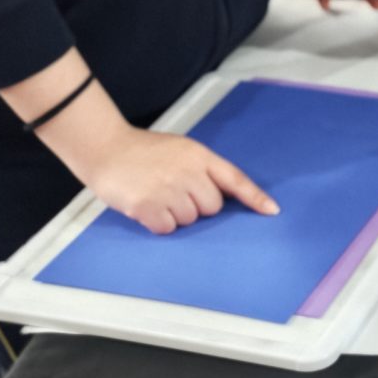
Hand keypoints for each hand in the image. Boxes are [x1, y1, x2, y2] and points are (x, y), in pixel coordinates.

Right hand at [48, 116, 276, 234]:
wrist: (106, 148)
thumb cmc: (143, 152)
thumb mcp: (180, 150)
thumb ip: (201, 168)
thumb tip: (219, 195)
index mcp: (199, 156)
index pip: (234, 178)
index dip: (254, 197)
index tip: (272, 211)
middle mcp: (188, 171)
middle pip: (212, 207)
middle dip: (196, 206)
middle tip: (174, 193)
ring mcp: (169, 188)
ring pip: (189, 220)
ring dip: (175, 215)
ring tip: (156, 195)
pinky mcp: (149, 205)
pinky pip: (168, 228)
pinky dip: (158, 224)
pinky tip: (146, 207)